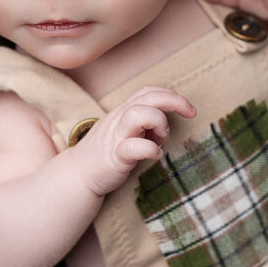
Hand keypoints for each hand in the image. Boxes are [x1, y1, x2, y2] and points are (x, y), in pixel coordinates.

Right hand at [71, 85, 195, 196]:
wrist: (77, 175)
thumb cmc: (105, 154)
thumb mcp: (124, 131)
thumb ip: (143, 124)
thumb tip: (166, 123)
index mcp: (122, 112)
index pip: (147, 91)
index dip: (170, 94)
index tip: (187, 108)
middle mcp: (118, 119)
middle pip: (147, 96)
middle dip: (174, 101)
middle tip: (190, 113)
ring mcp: (115, 137)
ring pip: (138, 114)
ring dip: (158, 123)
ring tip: (161, 139)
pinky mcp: (114, 157)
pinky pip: (133, 147)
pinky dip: (150, 149)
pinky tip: (155, 155)